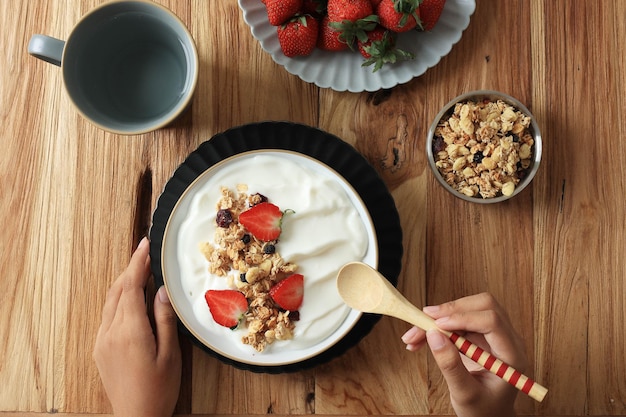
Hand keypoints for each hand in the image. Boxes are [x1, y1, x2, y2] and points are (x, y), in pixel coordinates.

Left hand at [93, 237, 181, 416]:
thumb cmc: (159, 389)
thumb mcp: (170, 353)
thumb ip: (164, 319)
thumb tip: (162, 290)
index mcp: (130, 331)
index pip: (130, 286)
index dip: (138, 262)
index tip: (146, 244)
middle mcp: (110, 332)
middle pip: (117, 289)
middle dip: (130, 267)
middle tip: (145, 251)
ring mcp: (102, 340)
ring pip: (110, 301)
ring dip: (123, 282)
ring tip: (140, 269)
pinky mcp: (100, 348)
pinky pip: (107, 314)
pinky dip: (119, 298)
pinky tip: (130, 297)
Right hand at [401, 293, 527, 416]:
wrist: (490, 415)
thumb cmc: (484, 410)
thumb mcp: (465, 394)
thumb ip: (450, 365)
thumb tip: (433, 335)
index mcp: (512, 356)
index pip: (492, 321)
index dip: (463, 318)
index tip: (437, 325)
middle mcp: (508, 339)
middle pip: (483, 305)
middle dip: (450, 309)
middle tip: (423, 321)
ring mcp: (495, 334)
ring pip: (469, 307)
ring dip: (441, 315)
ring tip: (415, 333)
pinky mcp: (481, 334)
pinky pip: (459, 318)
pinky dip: (439, 324)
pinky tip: (421, 337)